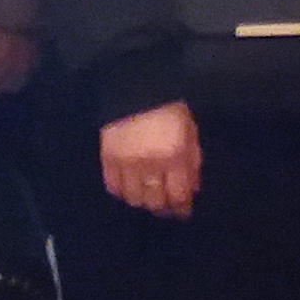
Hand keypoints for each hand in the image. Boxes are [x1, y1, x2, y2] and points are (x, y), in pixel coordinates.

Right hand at [101, 102, 201, 217]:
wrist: (135, 86)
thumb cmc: (169, 107)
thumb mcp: (189, 131)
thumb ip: (192, 160)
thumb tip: (192, 188)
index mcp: (174, 156)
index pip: (178, 195)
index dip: (181, 209)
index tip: (183, 213)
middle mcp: (150, 165)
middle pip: (155, 201)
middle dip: (163, 209)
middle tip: (166, 211)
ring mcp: (126, 163)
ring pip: (134, 198)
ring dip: (143, 202)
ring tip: (148, 200)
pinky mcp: (107, 159)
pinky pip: (114, 187)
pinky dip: (122, 192)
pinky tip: (130, 189)